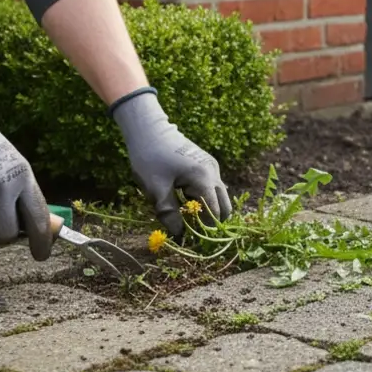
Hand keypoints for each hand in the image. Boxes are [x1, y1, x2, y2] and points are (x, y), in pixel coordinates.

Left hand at [110, 88, 230, 237]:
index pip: (214, 213)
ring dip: (206, 210)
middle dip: (210, 222)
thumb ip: (169, 214)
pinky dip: (202, 199)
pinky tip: (183, 202)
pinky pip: (211, 188)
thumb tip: (180, 237)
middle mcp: (213, 172)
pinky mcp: (206, 165)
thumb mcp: (156, 190)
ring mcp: (211, 167)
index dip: (205, 231)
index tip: (191, 242)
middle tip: (190, 232)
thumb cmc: (149, 157)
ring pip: (218, 197)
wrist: (147, 129)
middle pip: (223, 207)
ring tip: (184, 217)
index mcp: (204, 178)